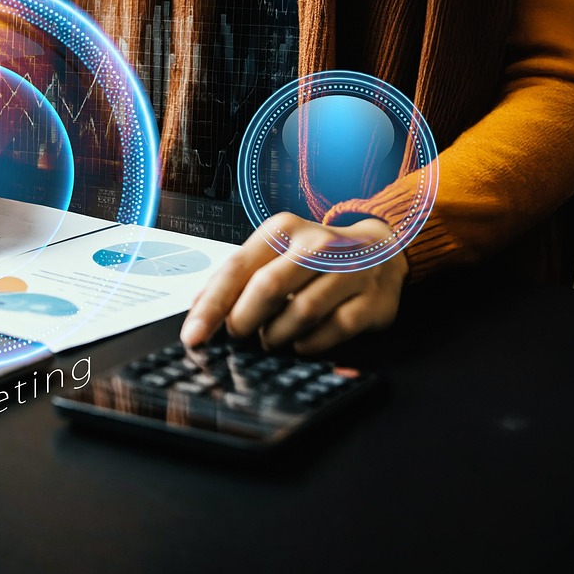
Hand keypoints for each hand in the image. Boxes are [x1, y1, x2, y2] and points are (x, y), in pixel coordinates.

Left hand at [180, 213, 407, 354]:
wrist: (380, 249)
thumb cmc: (312, 256)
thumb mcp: (272, 253)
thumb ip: (236, 278)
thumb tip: (197, 309)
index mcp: (283, 229)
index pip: (237, 267)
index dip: (211, 305)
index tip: (193, 336)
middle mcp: (318, 244)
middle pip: (268, 287)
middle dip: (244, 319)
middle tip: (237, 334)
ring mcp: (350, 271)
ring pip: (301, 311)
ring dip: (276, 335)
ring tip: (269, 338)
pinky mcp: (372, 300)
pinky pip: (334, 330)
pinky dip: (309, 344)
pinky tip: (300, 342)